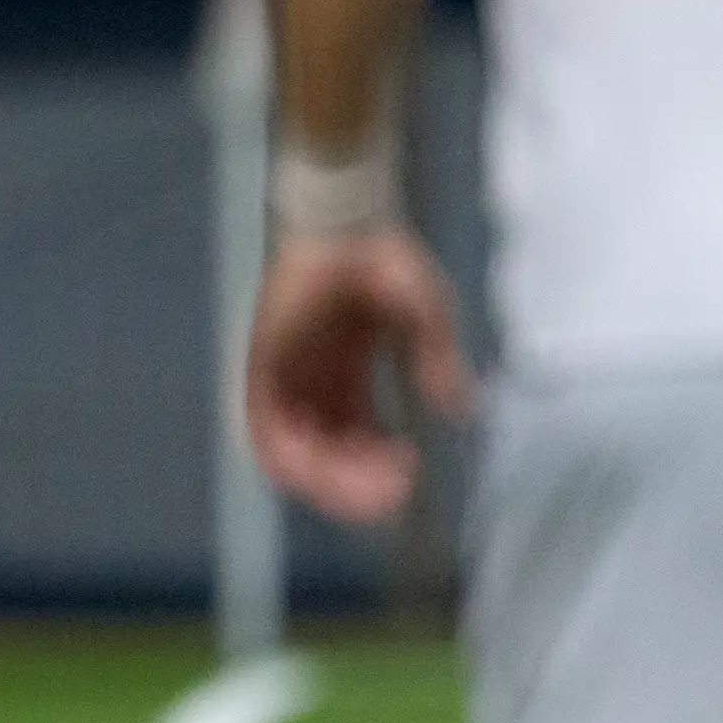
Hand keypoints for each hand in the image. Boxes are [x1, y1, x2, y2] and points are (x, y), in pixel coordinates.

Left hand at [246, 228, 476, 524]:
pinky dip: (289, 458)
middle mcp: (311, 385)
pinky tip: (326, 472)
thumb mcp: (425, 318)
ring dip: (329, 481)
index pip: (355, 441)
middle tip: (391, 500)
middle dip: (356, 486)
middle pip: (325, 456)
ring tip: (369, 493)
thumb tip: (462, 412)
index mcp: (345, 377)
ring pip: (294, 453)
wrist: (343, 222)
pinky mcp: (260, 367)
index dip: (377, 469)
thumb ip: (439, 362)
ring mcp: (283, 377)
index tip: (408, 482)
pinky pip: (261, 429)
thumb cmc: (383, 260)